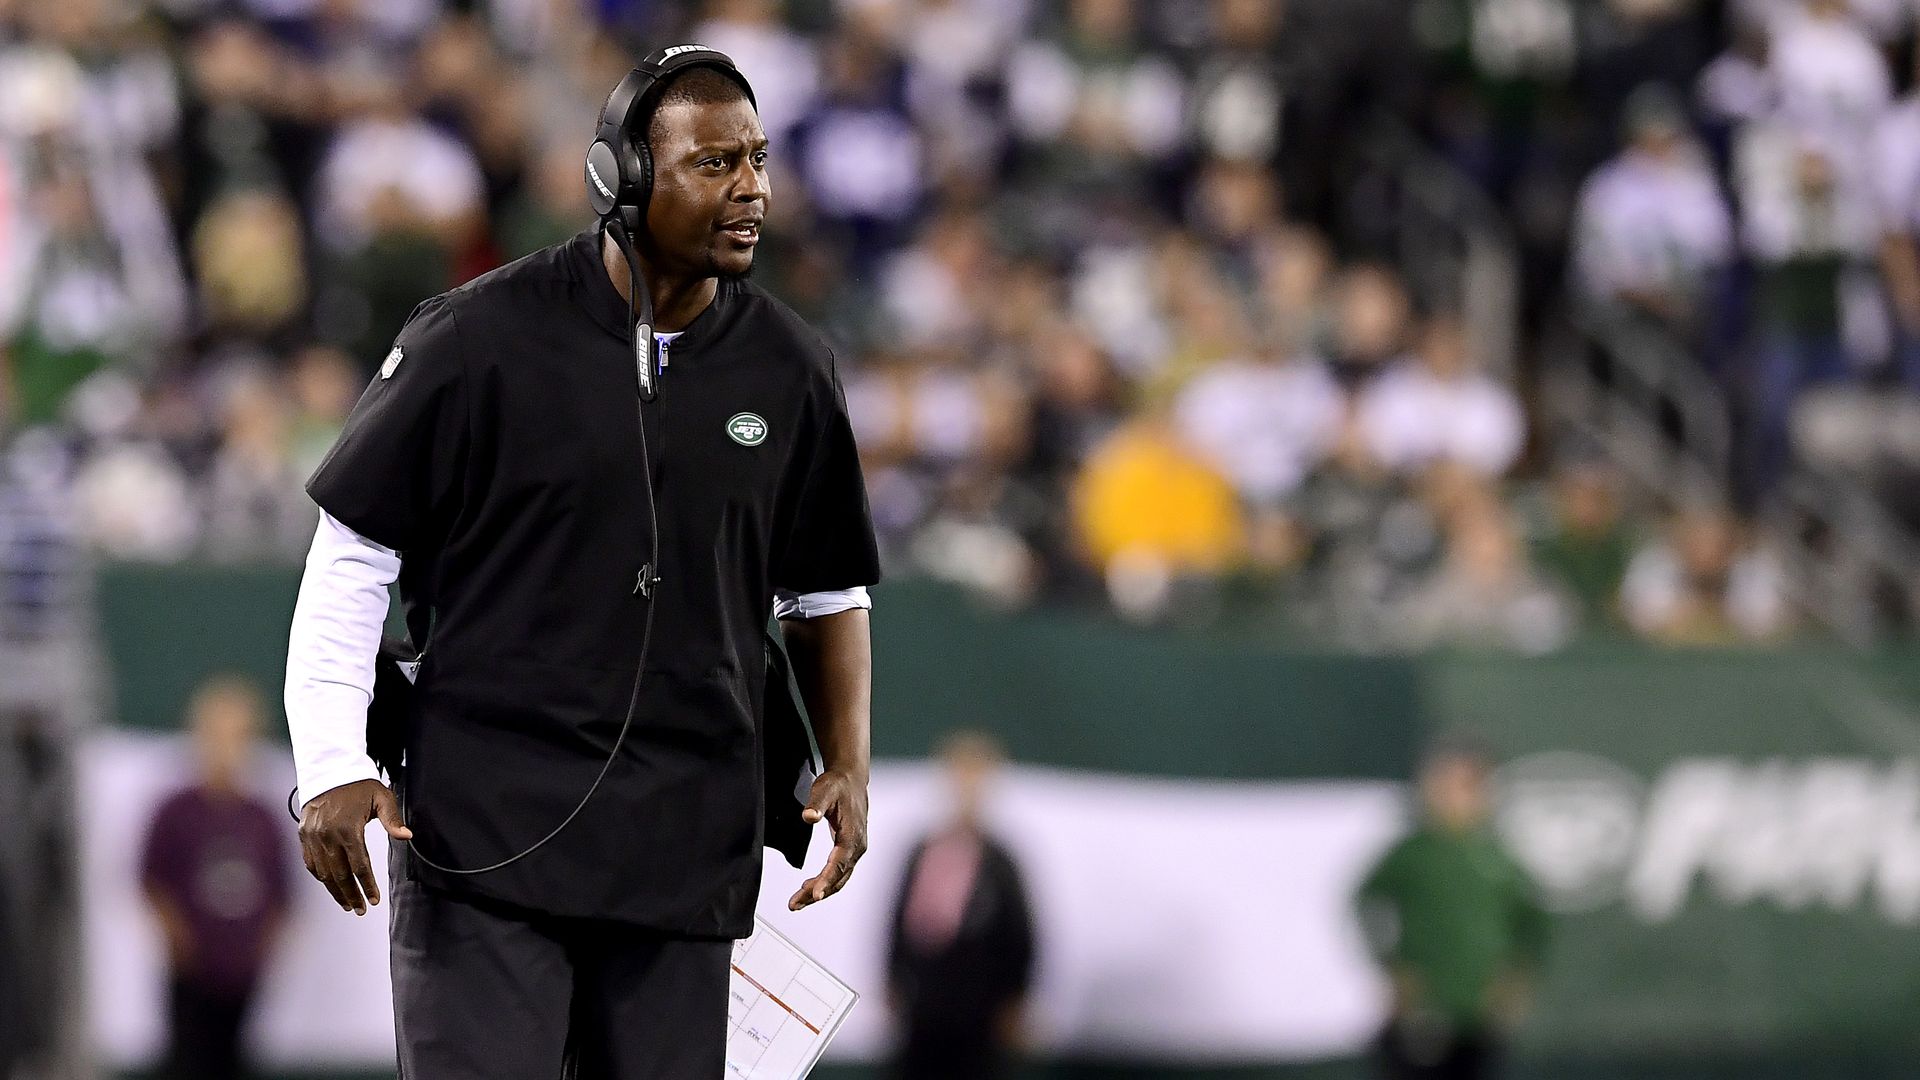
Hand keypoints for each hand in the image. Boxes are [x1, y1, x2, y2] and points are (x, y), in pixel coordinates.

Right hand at [298, 778, 410, 915]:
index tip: (374, 900)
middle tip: (361, 909)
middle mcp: (327, 835)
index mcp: (348, 828)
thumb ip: (393, 819)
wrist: (329, 770)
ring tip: (348, 904)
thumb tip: (407, 836)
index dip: (367, 885)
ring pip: (323, 872)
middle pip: (340, 874)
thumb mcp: (382, 797)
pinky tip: (331, 886)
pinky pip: (310, 862)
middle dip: (351, 895)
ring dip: (335, 890)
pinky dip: (320, 876)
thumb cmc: (360, 784)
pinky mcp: (303, 835)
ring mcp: (312, 836)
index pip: (359, 866)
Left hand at [788, 769, 867, 910]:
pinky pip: (838, 873)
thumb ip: (816, 805)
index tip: (815, 894)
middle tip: (795, 903)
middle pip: (838, 878)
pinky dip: (824, 883)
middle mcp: (857, 846)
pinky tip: (809, 887)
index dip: (827, 880)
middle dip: (817, 893)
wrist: (851, 779)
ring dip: (819, 891)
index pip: (839, 863)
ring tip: (797, 901)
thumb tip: (809, 817)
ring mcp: (855, 849)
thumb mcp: (824, 790)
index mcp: (853, 834)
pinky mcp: (849, 850)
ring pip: (839, 879)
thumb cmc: (838, 785)